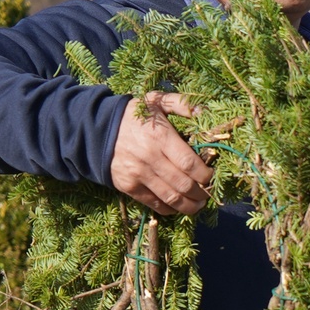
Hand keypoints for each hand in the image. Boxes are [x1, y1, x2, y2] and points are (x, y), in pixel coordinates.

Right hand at [110, 91, 212, 215]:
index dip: (204, 175)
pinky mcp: (128, 187)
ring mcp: (138, 175)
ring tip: (199, 204)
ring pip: (170, 198)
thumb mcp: (156, 101)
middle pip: (183, 184)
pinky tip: (179, 206)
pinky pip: (154, 203)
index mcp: (160, 137)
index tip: (212, 176)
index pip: (189, 163)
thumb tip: (203, 112)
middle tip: (209, 193)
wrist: (97, 129)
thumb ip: (181, 104)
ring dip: (189, 206)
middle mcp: (150, 158)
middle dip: (201, 193)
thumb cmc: (133, 115)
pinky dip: (170, 209)